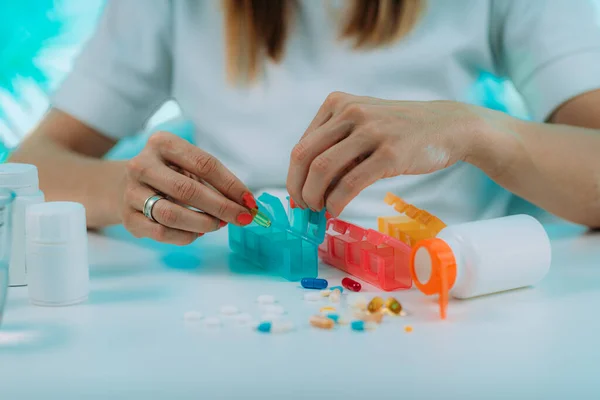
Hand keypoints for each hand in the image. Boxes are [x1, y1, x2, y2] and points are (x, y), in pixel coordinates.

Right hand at [120, 131, 256, 244]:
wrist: (125, 185)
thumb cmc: (169, 174)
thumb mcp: (189, 167)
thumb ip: (215, 182)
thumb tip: (245, 204)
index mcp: (162, 143)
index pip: (204, 164)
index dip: (230, 184)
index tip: (249, 200)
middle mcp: (142, 165)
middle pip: (188, 190)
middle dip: (221, 207)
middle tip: (242, 218)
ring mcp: (131, 192)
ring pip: (172, 214)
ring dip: (203, 223)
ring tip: (219, 225)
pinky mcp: (128, 218)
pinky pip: (161, 232)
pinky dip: (186, 236)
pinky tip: (197, 233)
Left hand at [286, 92, 484, 215]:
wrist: (447, 125)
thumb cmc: (400, 130)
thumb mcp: (363, 126)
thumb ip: (336, 147)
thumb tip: (307, 187)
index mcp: (338, 103)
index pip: (302, 145)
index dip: (294, 176)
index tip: (298, 195)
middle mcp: (350, 112)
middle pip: (305, 157)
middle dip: (298, 188)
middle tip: (304, 207)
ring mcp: (371, 131)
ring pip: (323, 169)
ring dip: (314, 197)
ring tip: (319, 210)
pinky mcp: (390, 153)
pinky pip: (350, 182)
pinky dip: (337, 201)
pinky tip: (336, 209)